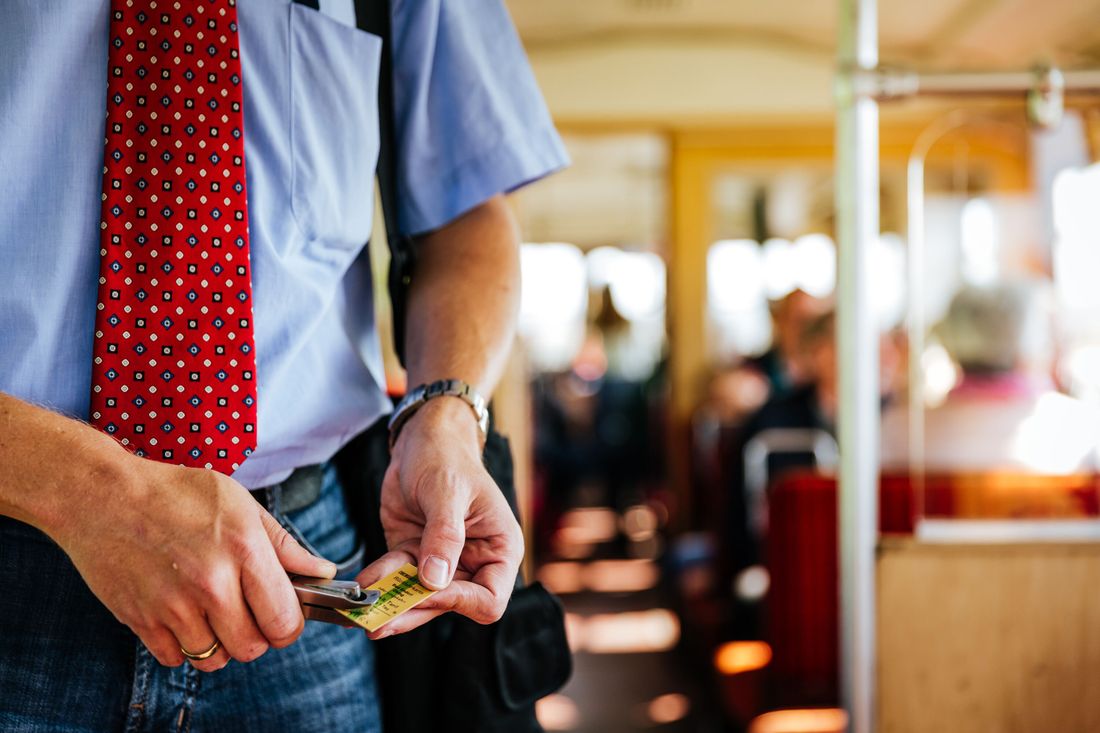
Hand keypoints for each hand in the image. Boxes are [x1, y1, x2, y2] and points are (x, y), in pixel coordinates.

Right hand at [50, 453, 336, 670]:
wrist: (103, 497)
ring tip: (214, 612)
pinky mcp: (141, 620)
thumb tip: (322, 572)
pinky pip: (176, 659)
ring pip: (215, 659)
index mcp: (244, 550)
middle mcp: (211, 583)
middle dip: (257, 635)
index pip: (285, 620)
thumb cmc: (176, 494)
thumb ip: (284, 545)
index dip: (289, 624)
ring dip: (221, 644)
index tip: (282, 613)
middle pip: (253, 648)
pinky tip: (184, 615)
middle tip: (248, 612)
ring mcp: (173, 606)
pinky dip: (184, 646)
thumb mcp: (241, 504)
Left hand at [355, 398, 523, 637]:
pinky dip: (379, 583)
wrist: (424, 438)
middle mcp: (474, 563)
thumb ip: (444, 536)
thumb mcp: (447, 492)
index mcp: (500, 550)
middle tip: (380, 623)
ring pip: (419, 600)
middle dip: (414, 612)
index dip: (459, 602)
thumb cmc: (447, 457)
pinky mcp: (414, 556)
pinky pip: (397, 580)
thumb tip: (434, 581)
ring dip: (391, 605)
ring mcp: (442, 563)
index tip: (427, 590)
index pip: (489, 599)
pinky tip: (362, 584)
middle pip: (449, 606)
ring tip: (363, 614)